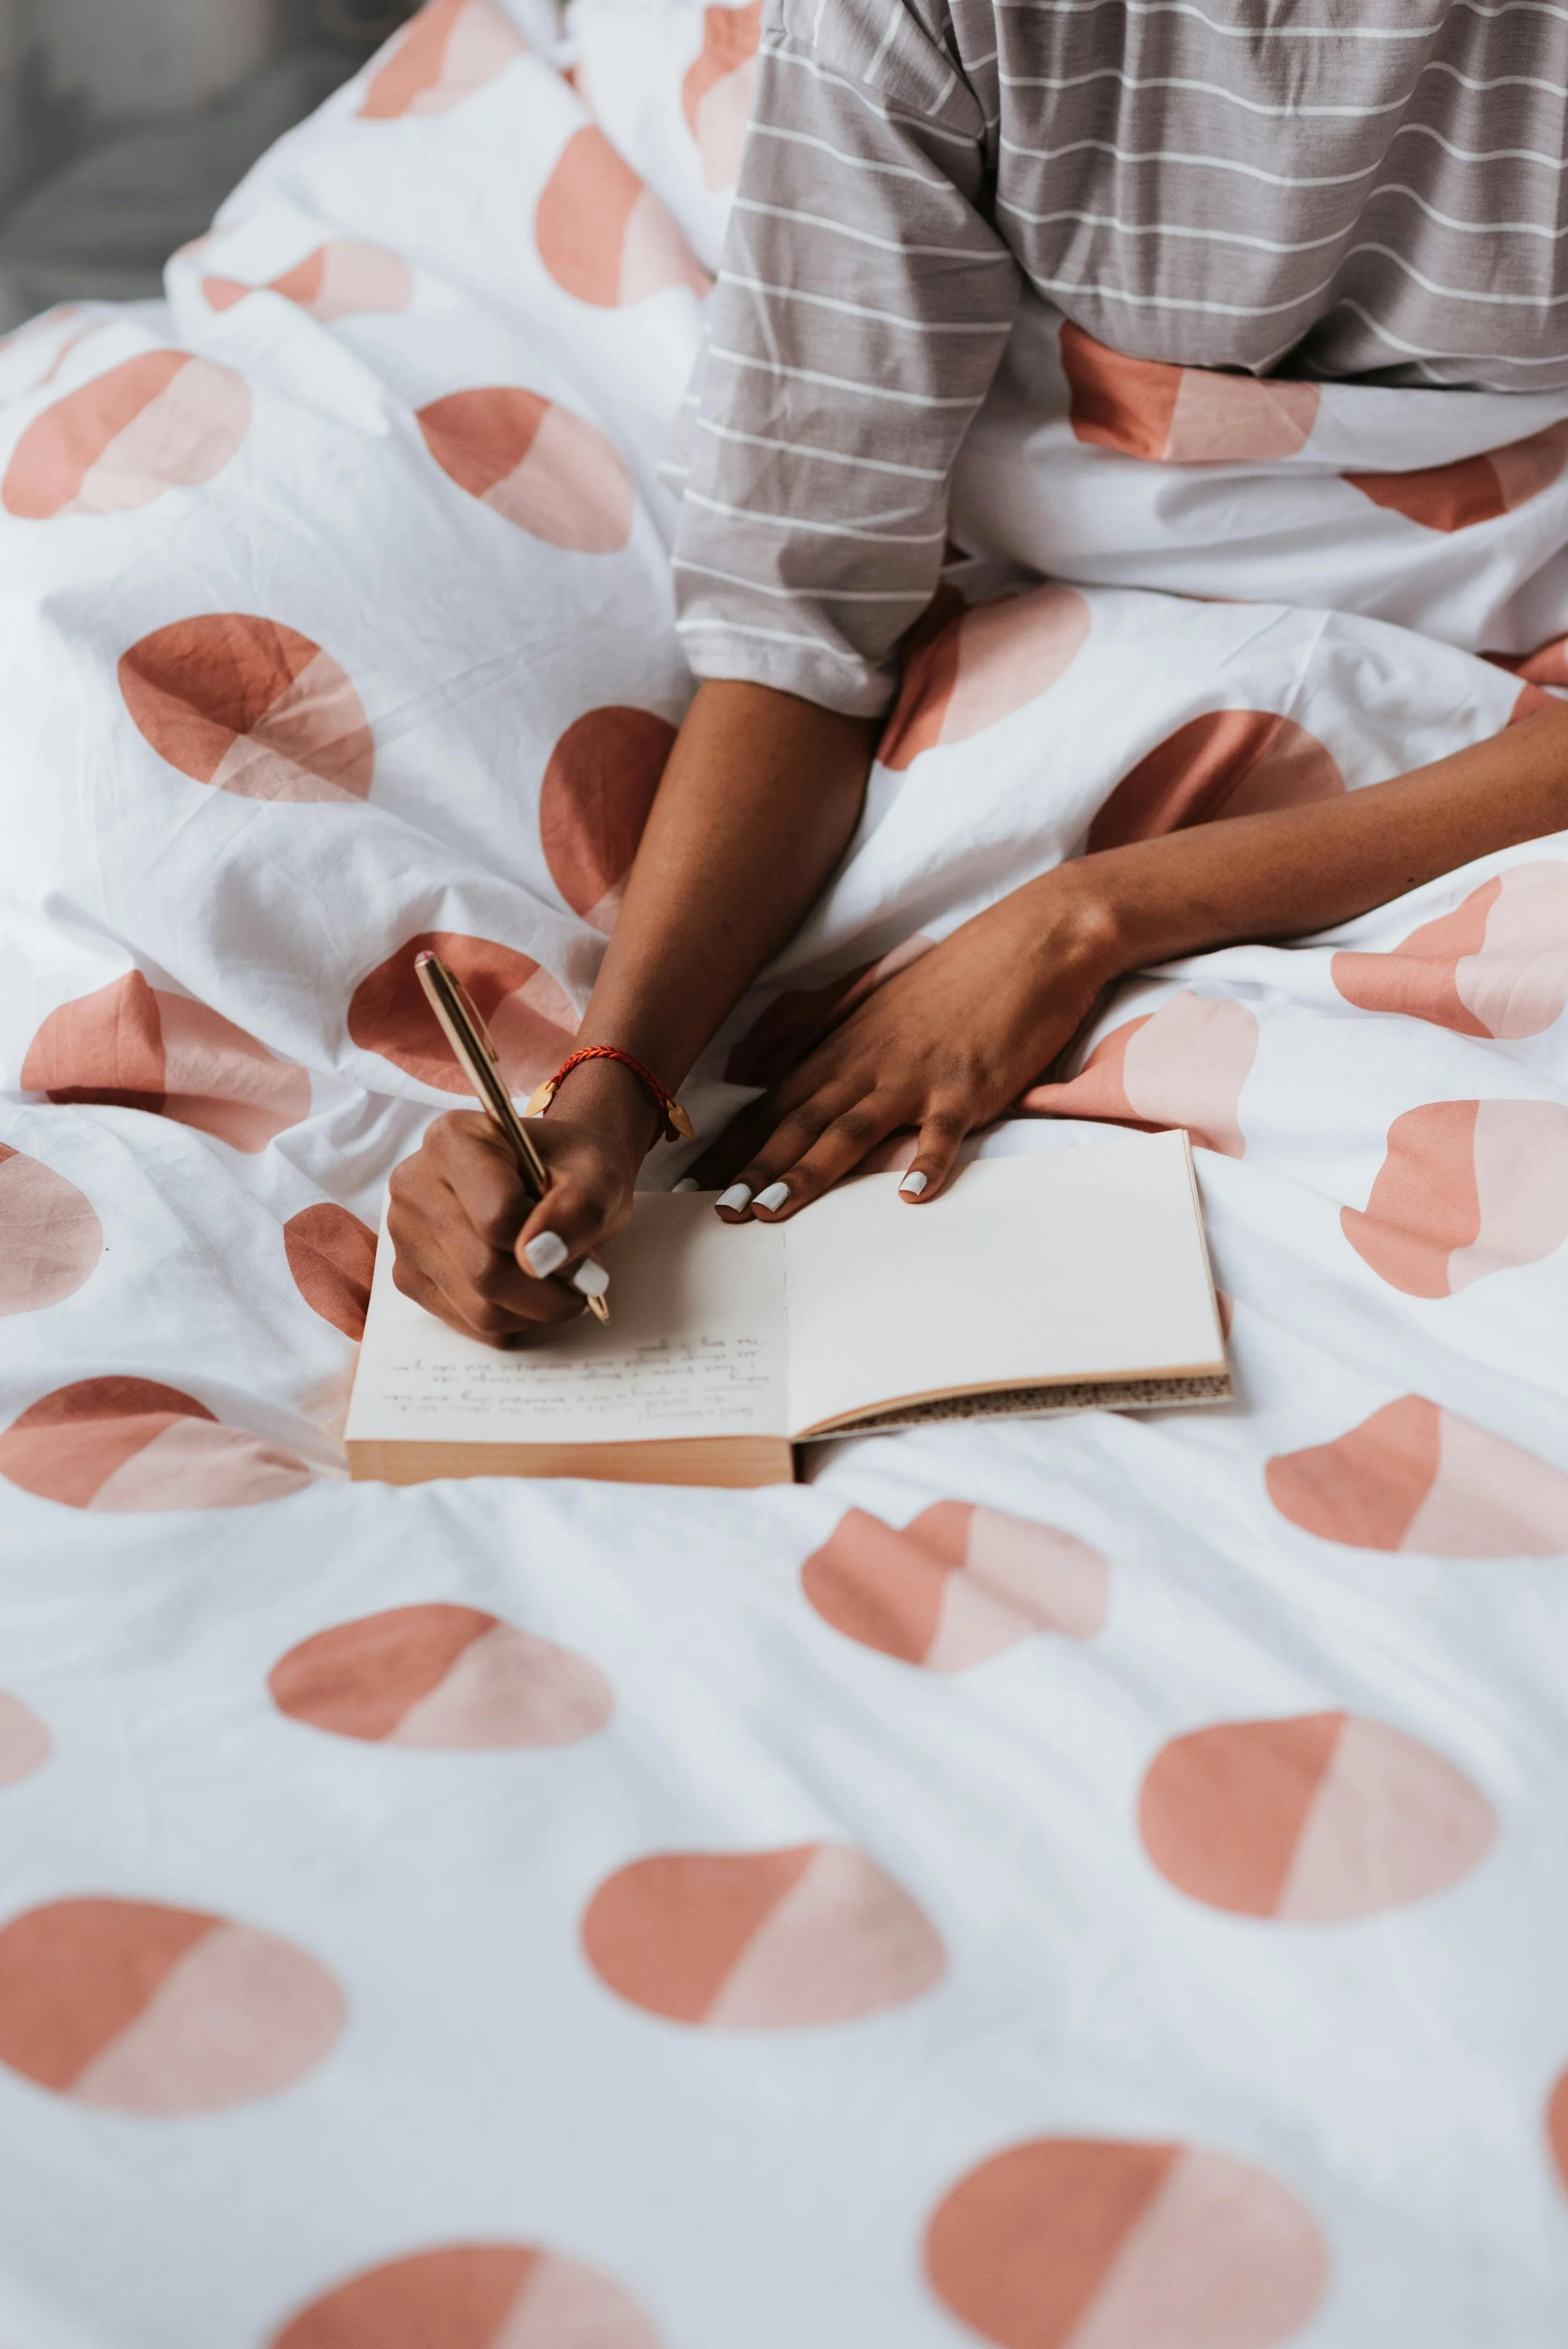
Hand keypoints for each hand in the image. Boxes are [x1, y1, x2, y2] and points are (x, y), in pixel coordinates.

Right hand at [388, 1064, 654, 1342]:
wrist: (560, 1178)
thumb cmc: (576, 1171)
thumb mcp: (599, 1177)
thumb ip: (578, 1211)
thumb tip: (538, 1259)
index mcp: (453, 1140)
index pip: (497, 1217)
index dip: (551, 1246)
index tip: (584, 1249)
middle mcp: (414, 1185)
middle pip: (485, 1270)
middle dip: (548, 1291)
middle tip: (585, 1280)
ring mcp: (406, 1235)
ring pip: (479, 1308)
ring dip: (536, 1311)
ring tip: (558, 1280)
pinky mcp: (411, 1277)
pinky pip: (470, 1325)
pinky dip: (513, 1320)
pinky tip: (528, 1288)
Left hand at [691, 868, 1122, 1216]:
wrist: (1029, 942)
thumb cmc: (954, 980)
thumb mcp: (873, 1007)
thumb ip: (818, 1041)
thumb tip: (758, 1072)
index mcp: (845, 1049)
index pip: (775, 1104)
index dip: (735, 1145)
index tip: (693, 1181)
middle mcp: (870, 1063)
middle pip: (801, 1122)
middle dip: (755, 1168)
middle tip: (717, 1210)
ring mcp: (918, 1075)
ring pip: (852, 1127)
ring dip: (811, 1170)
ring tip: (774, 1209)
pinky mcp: (969, 1084)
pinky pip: (944, 1128)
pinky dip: (928, 1160)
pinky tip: (912, 1193)